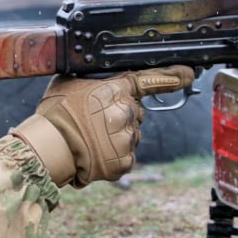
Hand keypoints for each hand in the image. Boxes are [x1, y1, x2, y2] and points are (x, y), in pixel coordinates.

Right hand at [12, 67, 194, 187]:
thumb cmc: (55, 113)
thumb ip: (90, 79)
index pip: (152, 80)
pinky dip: (112, 156)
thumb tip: (92, 78)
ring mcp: (128, 139)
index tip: (188, 75)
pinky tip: (94, 153)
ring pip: (130, 136)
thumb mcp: (69, 82)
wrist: (49, 147)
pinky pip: (124, 156)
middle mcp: (128, 113)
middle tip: (93, 121)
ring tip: (89, 139)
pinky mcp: (124, 162)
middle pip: (134, 112)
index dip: (173, 77)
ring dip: (115, 137)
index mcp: (117, 90)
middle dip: (119, 116)